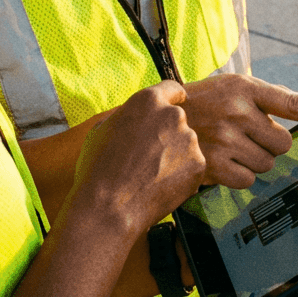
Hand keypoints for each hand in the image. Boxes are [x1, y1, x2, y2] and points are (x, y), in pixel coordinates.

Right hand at [70, 81, 205, 236]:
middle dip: (169, 134)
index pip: (172, 89)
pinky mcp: (199, 164)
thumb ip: (127, 116)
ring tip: (152, 174)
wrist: (109, 206)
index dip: (172, 98)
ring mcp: (189, 140)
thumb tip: (134, 116)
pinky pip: (193, 166)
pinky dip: (183, 175)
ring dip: (176, 155)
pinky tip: (161, 185)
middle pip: (178, 120)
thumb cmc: (98, 168)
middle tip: (150, 156)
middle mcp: (173, 116)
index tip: (174, 104)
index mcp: (148, 100)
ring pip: (186, 144)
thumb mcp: (103, 129)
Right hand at [182, 74, 297, 188]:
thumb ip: (269, 96)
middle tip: (246, 135)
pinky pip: (248, 179)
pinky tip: (220, 160)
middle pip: (283, 142)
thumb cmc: (200, 102)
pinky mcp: (212, 164)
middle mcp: (237, 110)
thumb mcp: (231, 88)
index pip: (294, 104)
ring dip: (253, 159)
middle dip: (270, 143)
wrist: (154, 120)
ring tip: (227, 145)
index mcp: (245, 87)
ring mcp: (224, 137)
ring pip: (267, 163)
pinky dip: (238, 175)